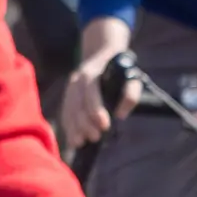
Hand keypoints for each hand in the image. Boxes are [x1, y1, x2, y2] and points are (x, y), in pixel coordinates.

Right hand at [59, 21, 138, 151]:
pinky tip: (72, 139)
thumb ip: (130, 94)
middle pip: (77, 104)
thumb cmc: (120, 70)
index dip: (97, 110)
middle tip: (95, 137)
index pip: (91, 93)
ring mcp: (70, 88)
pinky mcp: (67, 95)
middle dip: (85, 123)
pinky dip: (68, 126)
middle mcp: (76, 80)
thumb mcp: (131, 77)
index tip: (105, 126)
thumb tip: (120, 115)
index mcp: (91, 73)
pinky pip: (65, 112)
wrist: (103, 53)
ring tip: (81, 143)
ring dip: (74, 128)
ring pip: (69, 110)